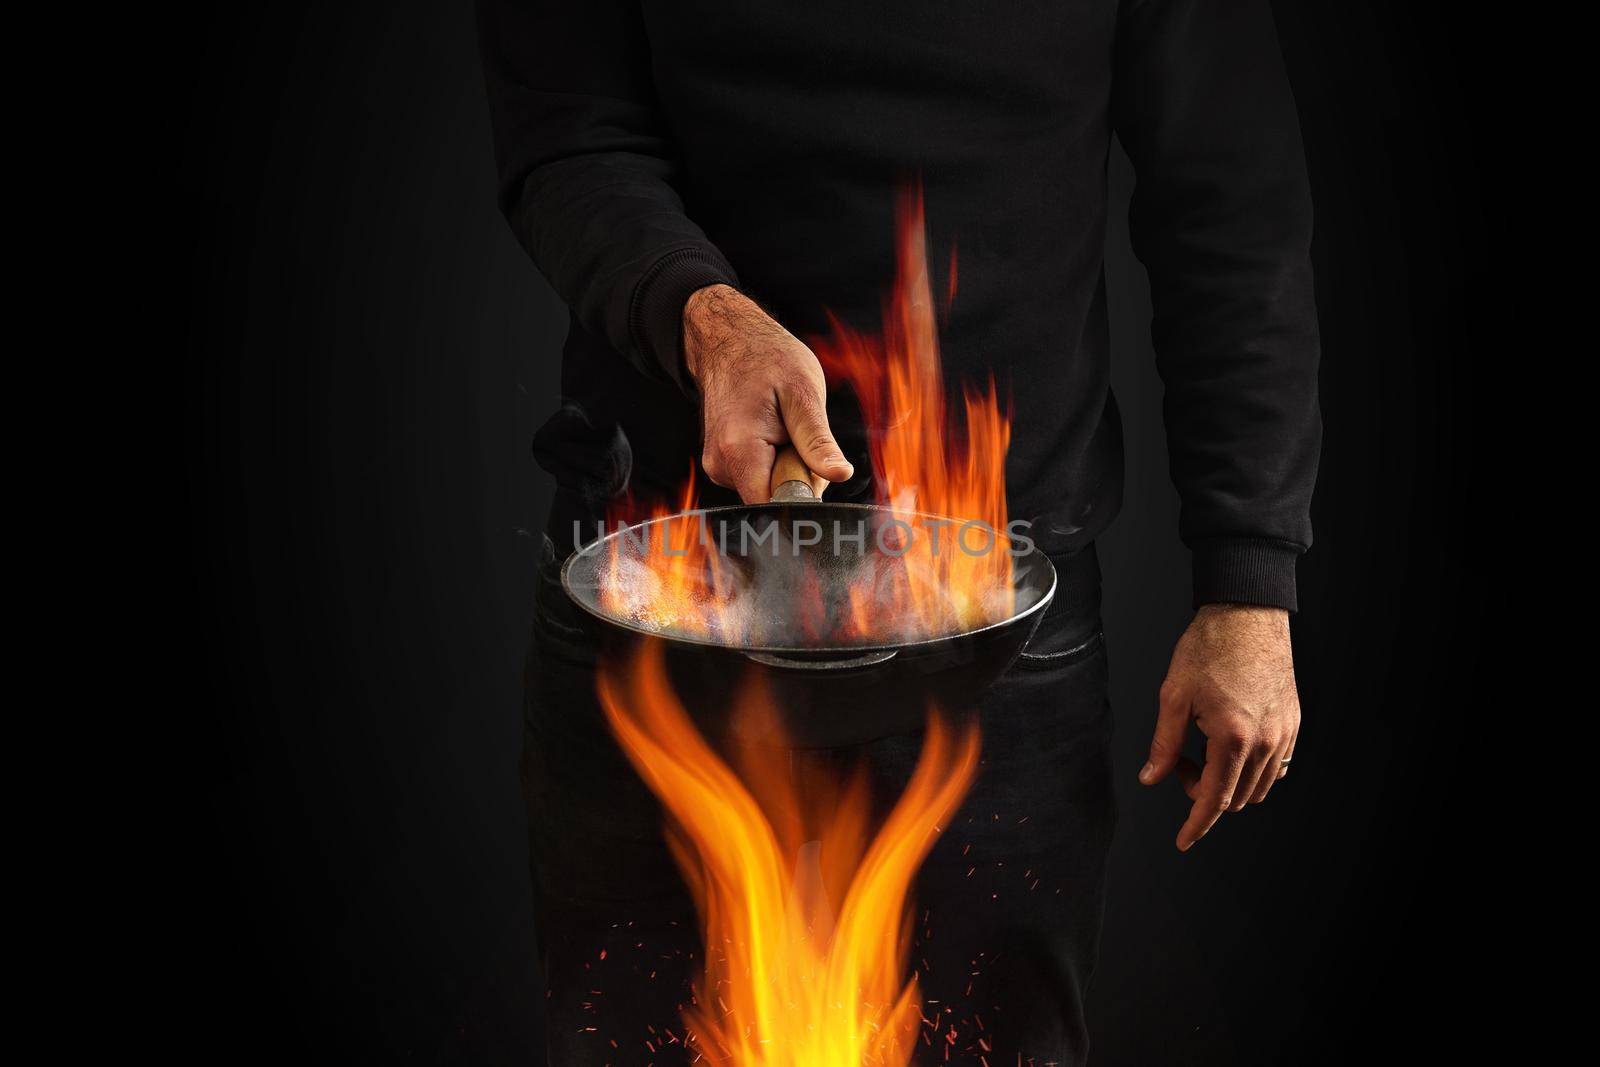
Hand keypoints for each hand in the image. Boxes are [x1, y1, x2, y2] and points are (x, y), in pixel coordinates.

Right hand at [683, 284, 852, 501]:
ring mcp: (718, 466)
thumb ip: (818, 442)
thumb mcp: (804, 395)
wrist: (731, 340)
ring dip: (788, 466)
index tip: (813, 466)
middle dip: (799, 476)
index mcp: (739, 451)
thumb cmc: (767, 359)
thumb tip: (840, 476)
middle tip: (799, 435)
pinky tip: (773, 431)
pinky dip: (775, 460)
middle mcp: (720, 465)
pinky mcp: (723, 464)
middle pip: (774, 498)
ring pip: (768, 488)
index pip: (774, 506)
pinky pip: (760, 477)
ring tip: (783, 427)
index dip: (802, 494)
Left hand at [1140, 603, 1300, 851]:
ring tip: (1202, 747)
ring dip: (1228, 782)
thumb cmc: (1210, 647)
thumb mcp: (1173, 696)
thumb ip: (1163, 744)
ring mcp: (1285, 734)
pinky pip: (1277, 766)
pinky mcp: (1294, 724)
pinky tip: (1229, 745)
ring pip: (1258, 787)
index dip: (1195, 825)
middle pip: (1235, 798)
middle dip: (1203, 792)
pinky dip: (1251, 769)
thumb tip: (1152, 777)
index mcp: (1234, 738)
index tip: (1183, 841)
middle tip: (1179, 761)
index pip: (1214, 800)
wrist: (1247, 613)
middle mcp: (1267, 742)